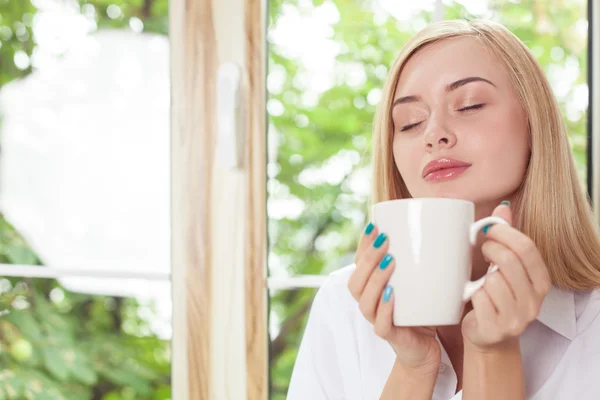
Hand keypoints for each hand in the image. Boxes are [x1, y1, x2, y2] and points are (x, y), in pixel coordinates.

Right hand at [348, 222, 440, 370]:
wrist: (426, 350)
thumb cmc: (422, 311)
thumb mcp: (421, 283)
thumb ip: (425, 262)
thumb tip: (449, 228)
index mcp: (372, 289)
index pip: (359, 264)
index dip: (362, 245)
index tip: (374, 225)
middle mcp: (369, 303)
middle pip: (356, 281)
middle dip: (368, 258)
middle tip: (385, 240)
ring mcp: (377, 320)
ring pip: (365, 302)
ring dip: (375, 280)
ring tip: (390, 262)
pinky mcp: (390, 337)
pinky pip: (381, 324)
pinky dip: (385, 309)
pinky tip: (392, 295)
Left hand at [462, 202, 551, 349]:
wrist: (487, 337)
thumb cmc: (494, 296)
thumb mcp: (505, 268)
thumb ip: (507, 238)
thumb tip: (503, 207)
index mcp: (541, 281)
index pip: (527, 248)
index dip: (504, 234)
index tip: (489, 229)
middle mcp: (534, 301)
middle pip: (510, 261)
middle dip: (490, 249)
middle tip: (481, 250)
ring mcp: (517, 318)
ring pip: (494, 281)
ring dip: (480, 277)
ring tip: (480, 281)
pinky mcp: (497, 329)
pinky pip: (480, 299)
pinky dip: (472, 294)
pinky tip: (474, 298)